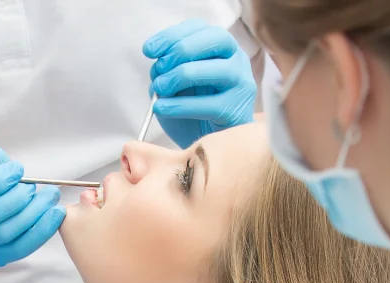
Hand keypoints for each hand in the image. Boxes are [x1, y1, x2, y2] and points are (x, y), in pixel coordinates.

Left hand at [143, 20, 257, 147]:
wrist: (209, 148)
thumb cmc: (192, 113)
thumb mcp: (174, 87)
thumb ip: (166, 72)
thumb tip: (158, 67)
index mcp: (220, 48)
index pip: (200, 28)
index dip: (173, 35)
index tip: (149, 49)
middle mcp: (236, 60)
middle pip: (215, 39)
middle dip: (182, 50)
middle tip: (159, 68)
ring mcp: (241, 84)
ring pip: (217, 69)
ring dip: (182, 75)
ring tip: (160, 88)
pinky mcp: (236, 110)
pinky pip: (209, 104)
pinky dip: (181, 105)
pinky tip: (163, 107)